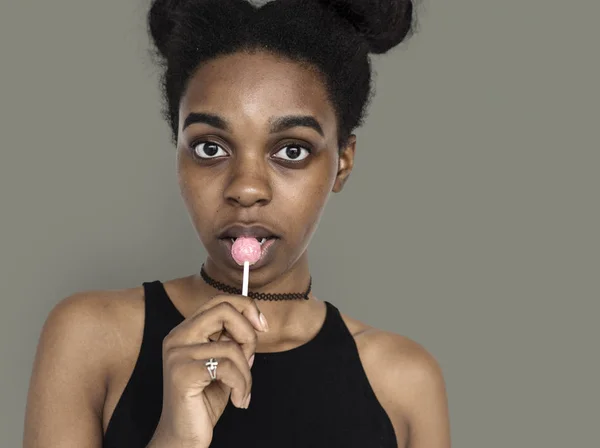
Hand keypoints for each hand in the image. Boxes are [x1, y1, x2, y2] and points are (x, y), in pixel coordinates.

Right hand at [147, 294, 267, 447]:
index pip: (219, 301)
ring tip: (242, 391)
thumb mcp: (223, 364)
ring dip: (246, 374)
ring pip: (231, 347)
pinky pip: (227, 367)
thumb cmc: (204, 401)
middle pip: (224, 311)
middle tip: (249, 360)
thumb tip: (255, 323)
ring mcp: (177, 354)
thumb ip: (233, 342)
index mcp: (186, 331)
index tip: (262, 326)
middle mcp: (177, 337)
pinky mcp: (183, 373)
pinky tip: (239, 401)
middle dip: (248, 335)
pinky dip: (241, 385)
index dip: (246, 307)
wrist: (183, 437)